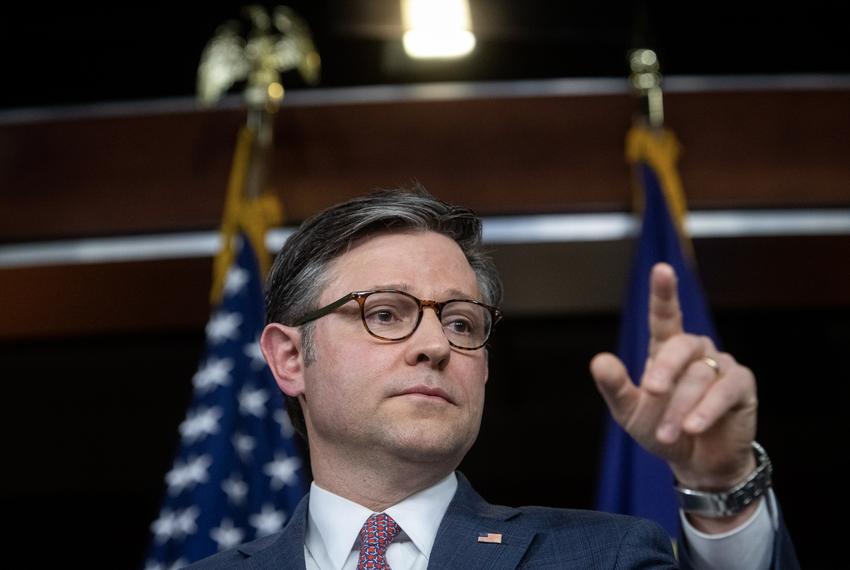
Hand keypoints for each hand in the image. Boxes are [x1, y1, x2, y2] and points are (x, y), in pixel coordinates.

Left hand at [591, 263, 757, 521]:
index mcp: (665, 350)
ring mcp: (721, 366)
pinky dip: (706, 409)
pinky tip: (694, 427)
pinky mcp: (742, 386)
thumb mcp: (629, 412)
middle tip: (652, 393)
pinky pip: (725, 390)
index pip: (665, 315)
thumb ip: (615, 387)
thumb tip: (599, 360)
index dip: (664, 292)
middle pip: (679, 346)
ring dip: (680, 408)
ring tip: (669, 434)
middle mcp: (695, 351)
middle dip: (664, 370)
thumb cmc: (661, 430)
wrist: (696, 463)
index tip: (662, 269)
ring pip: (698, 376)